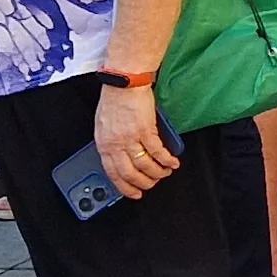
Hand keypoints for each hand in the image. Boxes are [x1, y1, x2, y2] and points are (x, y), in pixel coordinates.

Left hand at [93, 84, 176, 199]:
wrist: (124, 83)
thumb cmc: (114, 100)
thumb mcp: (103, 126)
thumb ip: (111, 144)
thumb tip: (121, 158)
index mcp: (103, 144)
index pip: (113, 173)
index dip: (125, 187)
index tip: (134, 193)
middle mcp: (116, 144)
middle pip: (130, 173)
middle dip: (144, 183)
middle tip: (152, 185)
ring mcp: (131, 138)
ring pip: (145, 165)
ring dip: (158, 173)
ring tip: (165, 173)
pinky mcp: (146, 130)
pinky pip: (158, 152)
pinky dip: (167, 160)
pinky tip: (172, 162)